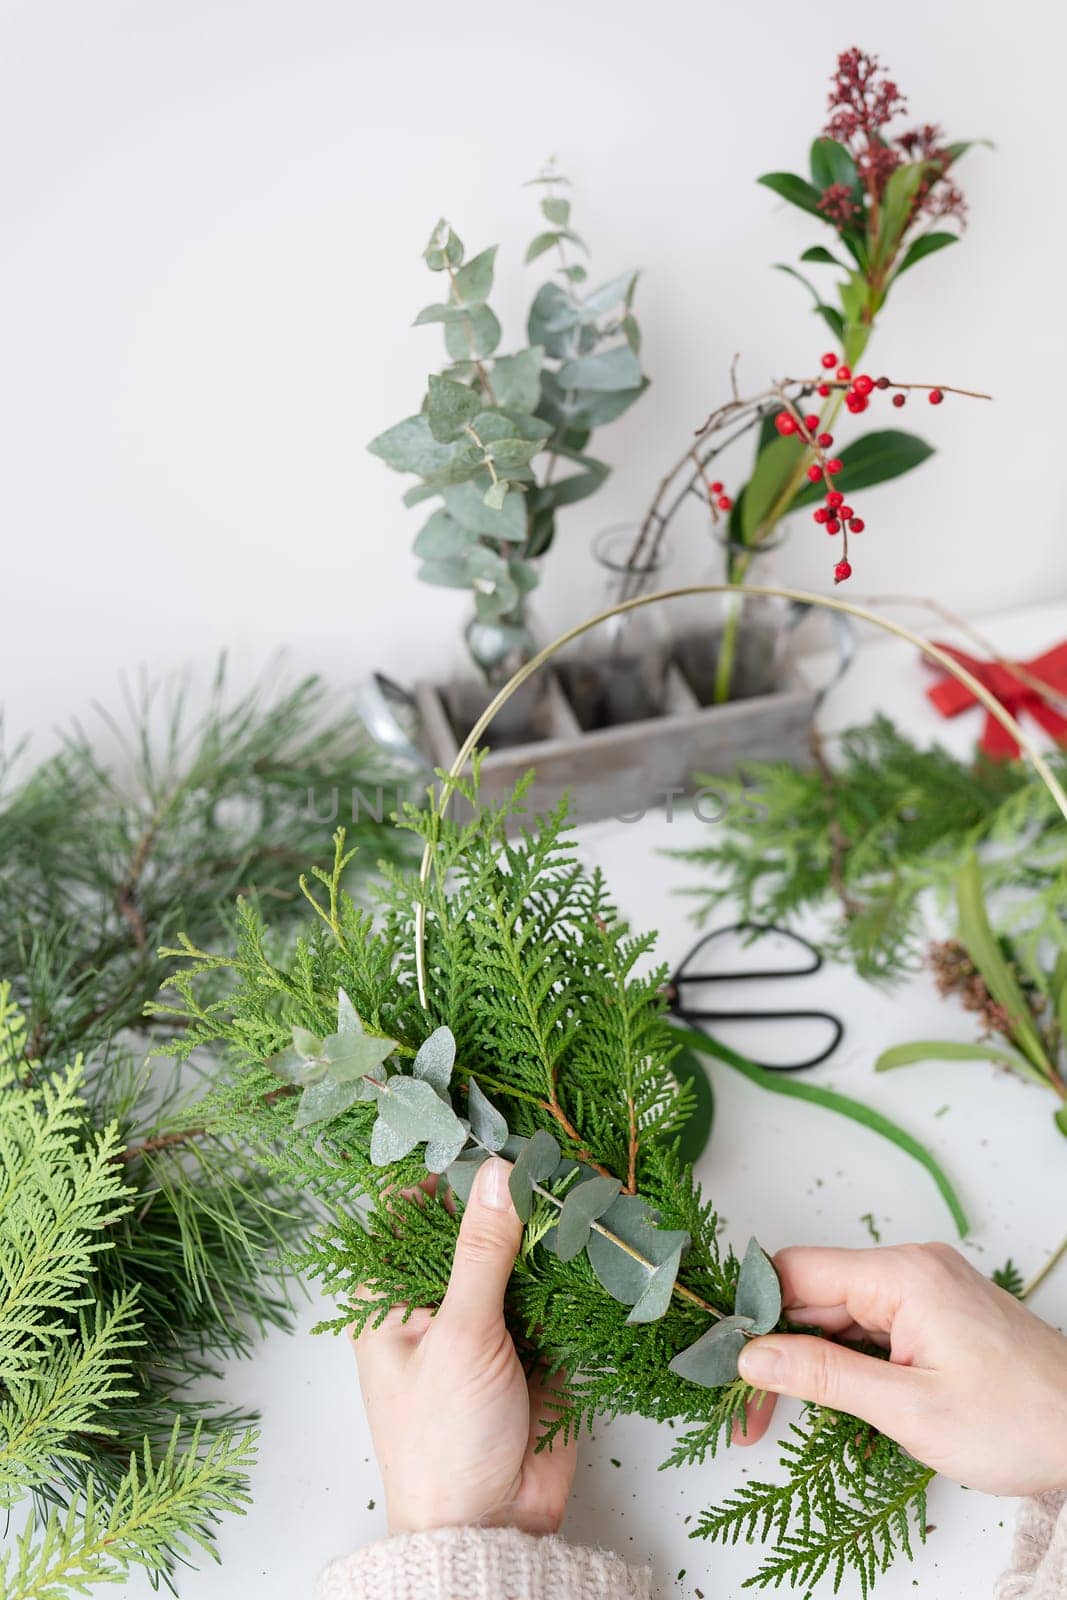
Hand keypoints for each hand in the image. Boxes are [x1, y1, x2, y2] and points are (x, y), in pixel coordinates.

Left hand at [352, 1156, 576, 1533]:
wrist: (493, 1529)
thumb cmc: (444, 1439)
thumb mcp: (460, 1335)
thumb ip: (482, 1252)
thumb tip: (497, 1170)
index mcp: (391, 1293)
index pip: (410, 1207)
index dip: (446, 1165)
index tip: (489, 1124)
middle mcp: (436, 1295)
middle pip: (473, 1221)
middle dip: (514, 1189)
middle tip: (556, 1146)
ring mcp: (487, 1316)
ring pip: (519, 1249)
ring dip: (551, 1221)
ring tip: (589, 1177)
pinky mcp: (534, 1338)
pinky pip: (555, 1285)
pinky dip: (577, 1260)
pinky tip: (604, 1226)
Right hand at [734, 1242, 1066, 1496]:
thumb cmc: (1019, 1422)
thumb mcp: (910, 1409)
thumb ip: (824, 1376)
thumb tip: (752, 1355)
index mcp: (903, 1275)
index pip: (796, 1273)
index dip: (751, 1314)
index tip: (723, 1364)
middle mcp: (911, 1269)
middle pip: (813, 1296)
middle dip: (775, 1350)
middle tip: (747, 1416)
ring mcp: (926, 1290)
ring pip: (840, 1316)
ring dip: (811, 1364)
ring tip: (783, 1419)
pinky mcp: (938, 1314)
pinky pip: (872, 1328)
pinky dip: (847, 1365)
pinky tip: (837, 1405)